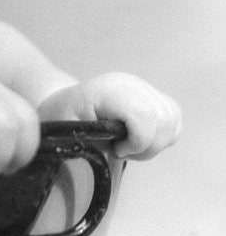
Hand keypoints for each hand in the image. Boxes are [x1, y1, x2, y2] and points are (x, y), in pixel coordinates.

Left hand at [38, 72, 180, 159]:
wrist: (63, 105)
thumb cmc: (62, 121)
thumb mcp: (68, 135)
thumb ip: (94, 145)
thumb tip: (115, 152)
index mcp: (107, 90)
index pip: (144, 115)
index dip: (137, 142)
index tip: (116, 150)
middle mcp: (130, 83)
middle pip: (163, 120)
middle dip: (147, 147)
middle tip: (120, 150)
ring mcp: (143, 87)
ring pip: (172, 121)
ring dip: (155, 142)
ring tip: (128, 144)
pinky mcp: (152, 96)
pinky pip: (173, 119)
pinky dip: (163, 136)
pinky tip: (140, 139)